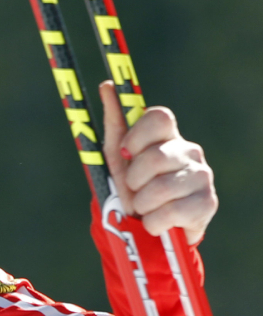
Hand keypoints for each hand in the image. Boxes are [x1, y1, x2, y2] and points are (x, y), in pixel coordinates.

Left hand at [100, 81, 217, 243]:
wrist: (152, 228)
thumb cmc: (134, 188)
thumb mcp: (118, 158)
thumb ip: (115, 123)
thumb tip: (108, 86)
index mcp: (167, 137)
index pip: (160, 117)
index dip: (137, 136)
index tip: (126, 153)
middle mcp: (189, 150)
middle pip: (155, 157)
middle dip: (134, 179)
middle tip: (135, 189)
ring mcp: (202, 175)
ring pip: (161, 188)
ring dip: (142, 205)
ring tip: (146, 208)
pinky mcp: (208, 203)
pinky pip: (171, 212)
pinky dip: (154, 222)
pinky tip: (158, 222)